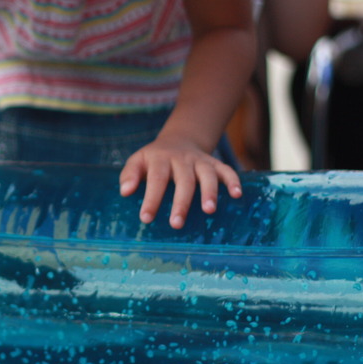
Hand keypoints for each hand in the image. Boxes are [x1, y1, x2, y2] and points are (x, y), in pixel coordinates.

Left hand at [118, 136, 241, 229]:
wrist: (179, 139)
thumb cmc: (154, 159)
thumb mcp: (138, 161)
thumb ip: (130, 175)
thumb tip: (125, 192)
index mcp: (160, 159)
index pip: (156, 179)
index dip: (151, 199)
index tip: (146, 218)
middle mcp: (182, 159)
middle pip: (183, 180)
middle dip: (181, 202)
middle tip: (176, 224)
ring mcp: (200, 160)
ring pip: (207, 174)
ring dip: (209, 192)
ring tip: (209, 211)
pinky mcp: (215, 163)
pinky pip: (227, 170)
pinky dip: (233, 181)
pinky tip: (237, 195)